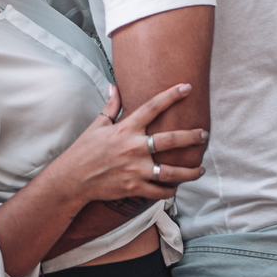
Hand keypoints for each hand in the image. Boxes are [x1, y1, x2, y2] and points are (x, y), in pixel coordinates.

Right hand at [57, 83, 206, 203]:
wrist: (72, 179)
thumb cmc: (83, 151)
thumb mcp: (96, 125)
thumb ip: (111, 106)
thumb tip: (114, 86)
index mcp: (126, 129)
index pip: (152, 107)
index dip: (171, 95)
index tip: (187, 87)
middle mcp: (133, 148)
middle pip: (171, 140)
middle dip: (191, 137)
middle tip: (204, 135)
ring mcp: (135, 169)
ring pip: (171, 172)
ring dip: (190, 171)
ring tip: (200, 169)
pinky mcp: (134, 187)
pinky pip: (159, 190)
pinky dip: (170, 190)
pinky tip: (176, 187)